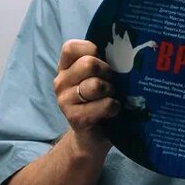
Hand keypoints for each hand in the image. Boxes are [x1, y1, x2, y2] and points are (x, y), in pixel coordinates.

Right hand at [54, 40, 120, 156]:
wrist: (92, 137)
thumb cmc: (100, 100)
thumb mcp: (98, 76)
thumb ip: (101, 61)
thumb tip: (123, 47)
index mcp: (65, 68)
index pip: (71, 47)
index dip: (91, 50)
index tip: (102, 60)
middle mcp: (60, 82)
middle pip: (89, 64)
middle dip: (107, 72)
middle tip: (111, 83)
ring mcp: (65, 101)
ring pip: (96, 85)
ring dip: (111, 91)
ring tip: (111, 97)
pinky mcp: (76, 118)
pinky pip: (103, 105)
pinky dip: (114, 107)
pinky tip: (113, 110)